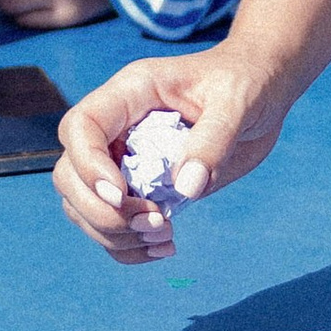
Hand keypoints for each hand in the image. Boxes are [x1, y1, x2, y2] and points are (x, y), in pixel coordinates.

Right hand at [51, 41, 294, 263]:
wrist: (260, 89)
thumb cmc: (245, 83)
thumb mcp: (236, 103)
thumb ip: (212, 141)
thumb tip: (187, 187)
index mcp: (131, 93)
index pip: (81, 126)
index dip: (89, 166)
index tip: (123, 196)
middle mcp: (117, 126)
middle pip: (70, 173)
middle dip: (101, 211)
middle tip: (153, 223)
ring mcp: (124, 158)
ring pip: (82, 205)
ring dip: (113, 234)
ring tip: (163, 238)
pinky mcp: (140, 186)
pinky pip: (111, 224)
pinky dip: (127, 246)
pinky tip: (164, 247)